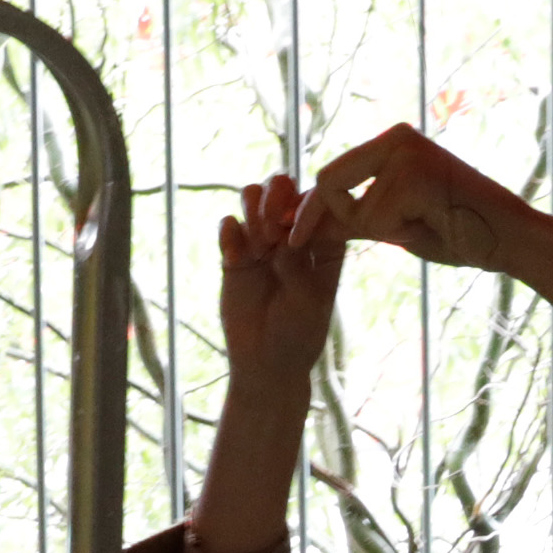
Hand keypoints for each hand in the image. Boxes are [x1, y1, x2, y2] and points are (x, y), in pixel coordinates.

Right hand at [217, 170, 344, 385]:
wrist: (265, 364)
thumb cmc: (298, 335)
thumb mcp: (307, 303)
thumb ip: (297, 266)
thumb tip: (281, 234)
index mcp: (324, 242)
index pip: (319, 202)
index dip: (308, 204)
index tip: (298, 231)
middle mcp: (293, 234)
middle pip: (284, 188)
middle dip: (277, 198)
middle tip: (272, 230)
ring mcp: (262, 241)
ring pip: (254, 196)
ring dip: (254, 208)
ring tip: (257, 244)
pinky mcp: (235, 254)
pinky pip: (228, 224)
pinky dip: (229, 231)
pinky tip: (235, 257)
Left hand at [304, 123, 547, 277]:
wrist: (511, 238)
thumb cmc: (460, 234)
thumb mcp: (394, 225)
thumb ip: (354, 220)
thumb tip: (302, 226)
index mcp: (392, 144)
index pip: (332, 175)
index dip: (310, 210)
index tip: (292, 236)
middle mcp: (396, 138)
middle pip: (328, 182)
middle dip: (326, 219)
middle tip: (348, 243)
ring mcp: (405, 151)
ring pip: (353, 209)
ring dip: (382, 232)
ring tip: (424, 223)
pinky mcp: (413, 174)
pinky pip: (375, 221)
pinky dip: (399, 235)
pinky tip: (434, 223)